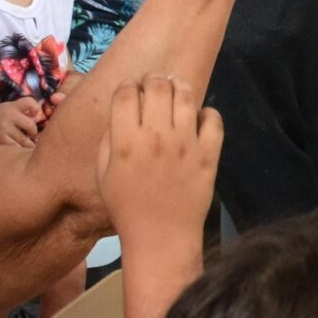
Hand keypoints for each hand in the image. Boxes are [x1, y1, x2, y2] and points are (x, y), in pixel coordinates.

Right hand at [0, 97, 43, 146]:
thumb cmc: (6, 114)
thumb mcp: (14, 107)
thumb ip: (29, 110)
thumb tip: (41, 119)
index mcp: (14, 106)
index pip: (29, 102)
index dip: (36, 108)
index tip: (36, 114)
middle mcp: (9, 115)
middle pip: (30, 125)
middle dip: (34, 133)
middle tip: (32, 136)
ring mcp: (4, 128)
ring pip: (24, 140)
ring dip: (30, 144)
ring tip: (29, 145)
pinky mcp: (0, 139)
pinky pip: (16, 148)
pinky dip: (21, 150)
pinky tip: (21, 151)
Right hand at [98, 76, 221, 252]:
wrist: (161, 237)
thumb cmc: (127, 208)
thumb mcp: (103, 174)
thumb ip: (109, 139)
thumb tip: (122, 112)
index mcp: (125, 142)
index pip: (126, 93)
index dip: (127, 87)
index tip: (131, 92)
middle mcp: (156, 136)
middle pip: (157, 86)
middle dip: (153, 80)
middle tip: (154, 87)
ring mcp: (186, 144)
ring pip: (185, 96)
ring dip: (179, 88)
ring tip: (176, 93)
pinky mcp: (208, 154)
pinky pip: (213, 119)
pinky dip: (206, 113)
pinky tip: (197, 120)